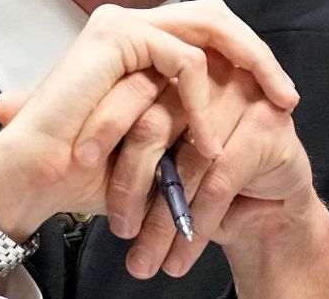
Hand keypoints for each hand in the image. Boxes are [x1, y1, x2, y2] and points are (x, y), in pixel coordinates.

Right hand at [0, 0, 298, 262]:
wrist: (35, 176)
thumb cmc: (89, 171)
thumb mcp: (158, 140)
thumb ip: (192, 117)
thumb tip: (254, 116)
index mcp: (137, 42)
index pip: (207, 30)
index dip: (249, 57)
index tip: (281, 100)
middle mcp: (130, 24)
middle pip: (216, 17)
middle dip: (260, 56)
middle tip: (288, 99)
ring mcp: (121, 24)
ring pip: (210, 27)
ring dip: (247, 71)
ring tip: (269, 115)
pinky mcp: (116, 35)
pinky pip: (185, 59)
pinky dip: (204, 102)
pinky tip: (211, 141)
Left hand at [99, 61, 328, 295]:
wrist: (268, 210)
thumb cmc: (210, 179)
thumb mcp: (161, 158)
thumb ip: (127, 140)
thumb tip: (59, 144)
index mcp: (175, 69)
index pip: (129, 90)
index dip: (105, 125)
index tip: (81, 163)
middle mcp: (208, 74)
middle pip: (154, 125)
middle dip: (130, 183)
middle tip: (118, 226)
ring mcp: (241, 95)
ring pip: (186, 162)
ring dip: (162, 220)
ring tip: (145, 259)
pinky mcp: (266, 124)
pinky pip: (219, 181)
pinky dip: (196, 226)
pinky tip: (180, 257)